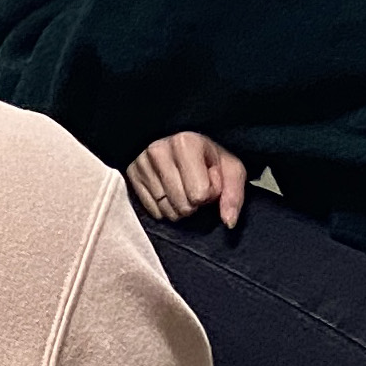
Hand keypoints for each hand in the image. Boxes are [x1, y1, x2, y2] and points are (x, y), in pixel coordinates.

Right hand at [127, 132, 248, 227]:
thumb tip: (228, 222)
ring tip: (182, 188)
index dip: (210, 193)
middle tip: (195, 185)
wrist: (181, 144)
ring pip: (167, 211)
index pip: (200, 194)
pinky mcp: (131, 174)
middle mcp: (159, 150)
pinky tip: (169, 193)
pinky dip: (164, 208)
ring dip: (179, 207)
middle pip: (183, 205)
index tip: (208, 178)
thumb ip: (234, 195)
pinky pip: (152, 211)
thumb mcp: (231, 169)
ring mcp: (142, 163)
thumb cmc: (208, 157)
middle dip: (194, 203)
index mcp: (186, 143)